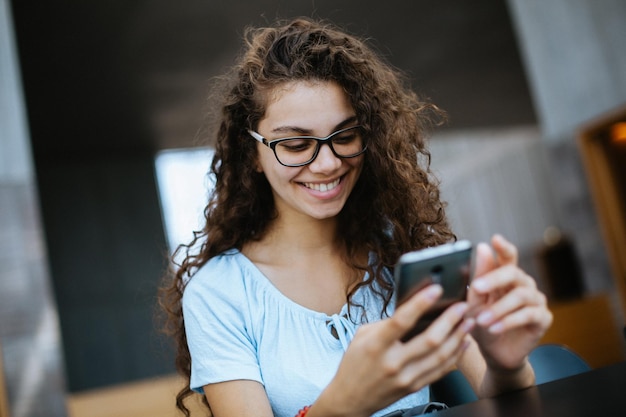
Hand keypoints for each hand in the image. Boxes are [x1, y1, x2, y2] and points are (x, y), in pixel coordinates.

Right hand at [311, 284, 474, 416]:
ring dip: (458, 336)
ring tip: (468, 321)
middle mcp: (392, 363)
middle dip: (450, 320)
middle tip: (462, 306)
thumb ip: (386, 323)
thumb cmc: (355, 364)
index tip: (436, 289)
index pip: (401, 321)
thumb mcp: (362, 336)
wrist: (351, 399)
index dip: (420, 303)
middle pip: (429, 340)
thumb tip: (412, 308)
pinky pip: (441, 370)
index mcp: (376, 346)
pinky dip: (455, 355)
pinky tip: (462, 342)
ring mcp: (405, 378)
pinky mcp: (414, 387)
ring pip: (440, 356)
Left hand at [466, 235, 552, 371]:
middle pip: (513, 273)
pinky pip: (529, 315)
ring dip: (498, 308)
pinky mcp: (543, 318)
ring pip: (520, 296)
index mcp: (507, 277)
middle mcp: (524, 284)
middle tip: (477, 288)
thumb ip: (479, 277)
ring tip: (481, 320)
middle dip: (494, 279)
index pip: (508, 256)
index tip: (495, 239)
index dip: (503, 247)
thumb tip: (482, 247)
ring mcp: (536, 300)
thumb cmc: (482, 323)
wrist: (494, 353)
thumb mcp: (475, 301)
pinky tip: (494, 328)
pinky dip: (509, 321)